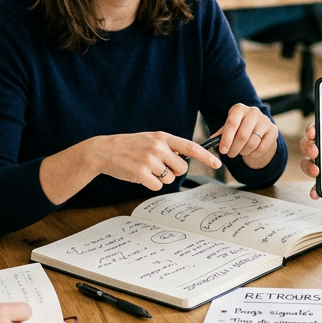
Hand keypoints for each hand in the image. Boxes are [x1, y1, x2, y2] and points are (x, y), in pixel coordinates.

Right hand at [90, 132, 221, 189]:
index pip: (190, 146)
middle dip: (174, 171)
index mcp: (162, 137)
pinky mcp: (141, 173)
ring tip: (145, 168)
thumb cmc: (130, 146)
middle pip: (182, 168)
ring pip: (170, 178)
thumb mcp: (150, 140)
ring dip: (160, 177)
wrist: (104, 150)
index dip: (205, 156)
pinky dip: (151, 184)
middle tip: (159, 167)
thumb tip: (185, 159)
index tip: (217, 163)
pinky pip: (157, 185)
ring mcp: (149, 160)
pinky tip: (140, 175)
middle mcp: (158, 147)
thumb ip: (168, 147)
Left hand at [214, 104, 278, 168]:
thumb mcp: (229, 128)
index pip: (232, 124)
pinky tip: (250, 153)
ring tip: (240, 152)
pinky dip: (254, 154)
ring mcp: (265, 120)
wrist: (258, 128)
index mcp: (239, 109)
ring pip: (252, 143)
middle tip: (230, 154)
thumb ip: (220, 134)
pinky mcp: (273, 130)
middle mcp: (253, 111)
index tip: (222, 151)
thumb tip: (210, 142)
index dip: (226, 139)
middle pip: (242, 135)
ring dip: (244, 152)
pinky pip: (262, 147)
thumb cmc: (238, 127)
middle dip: (234, 148)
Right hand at [303, 124, 321, 206]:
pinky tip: (315, 193)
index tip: (314, 131)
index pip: (321, 129)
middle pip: (309, 145)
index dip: (313, 129)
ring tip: (317, 172)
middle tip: (315, 151)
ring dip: (308, 167)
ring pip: (308, 164)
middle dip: (308, 146)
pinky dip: (314, 190)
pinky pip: (316, 187)